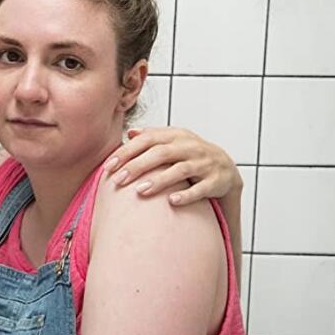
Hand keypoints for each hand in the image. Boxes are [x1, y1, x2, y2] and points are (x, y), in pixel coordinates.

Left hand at [103, 127, 241, 206]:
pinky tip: (172, 201)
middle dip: (137, 166)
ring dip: (159, 181)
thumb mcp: (173, 142)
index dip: (127, 152)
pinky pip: (201, 189)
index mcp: (177, 136)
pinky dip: (187, 195)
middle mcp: (191, 147)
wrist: (225, 169)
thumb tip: (130, 132)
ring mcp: (205, 164)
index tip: (109, 166)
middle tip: (118, 180)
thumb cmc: (191, 155)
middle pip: (161, 154)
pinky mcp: (216, 181)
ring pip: (180, 170)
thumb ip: (152, 137)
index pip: (148, 140)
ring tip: (140, 191)